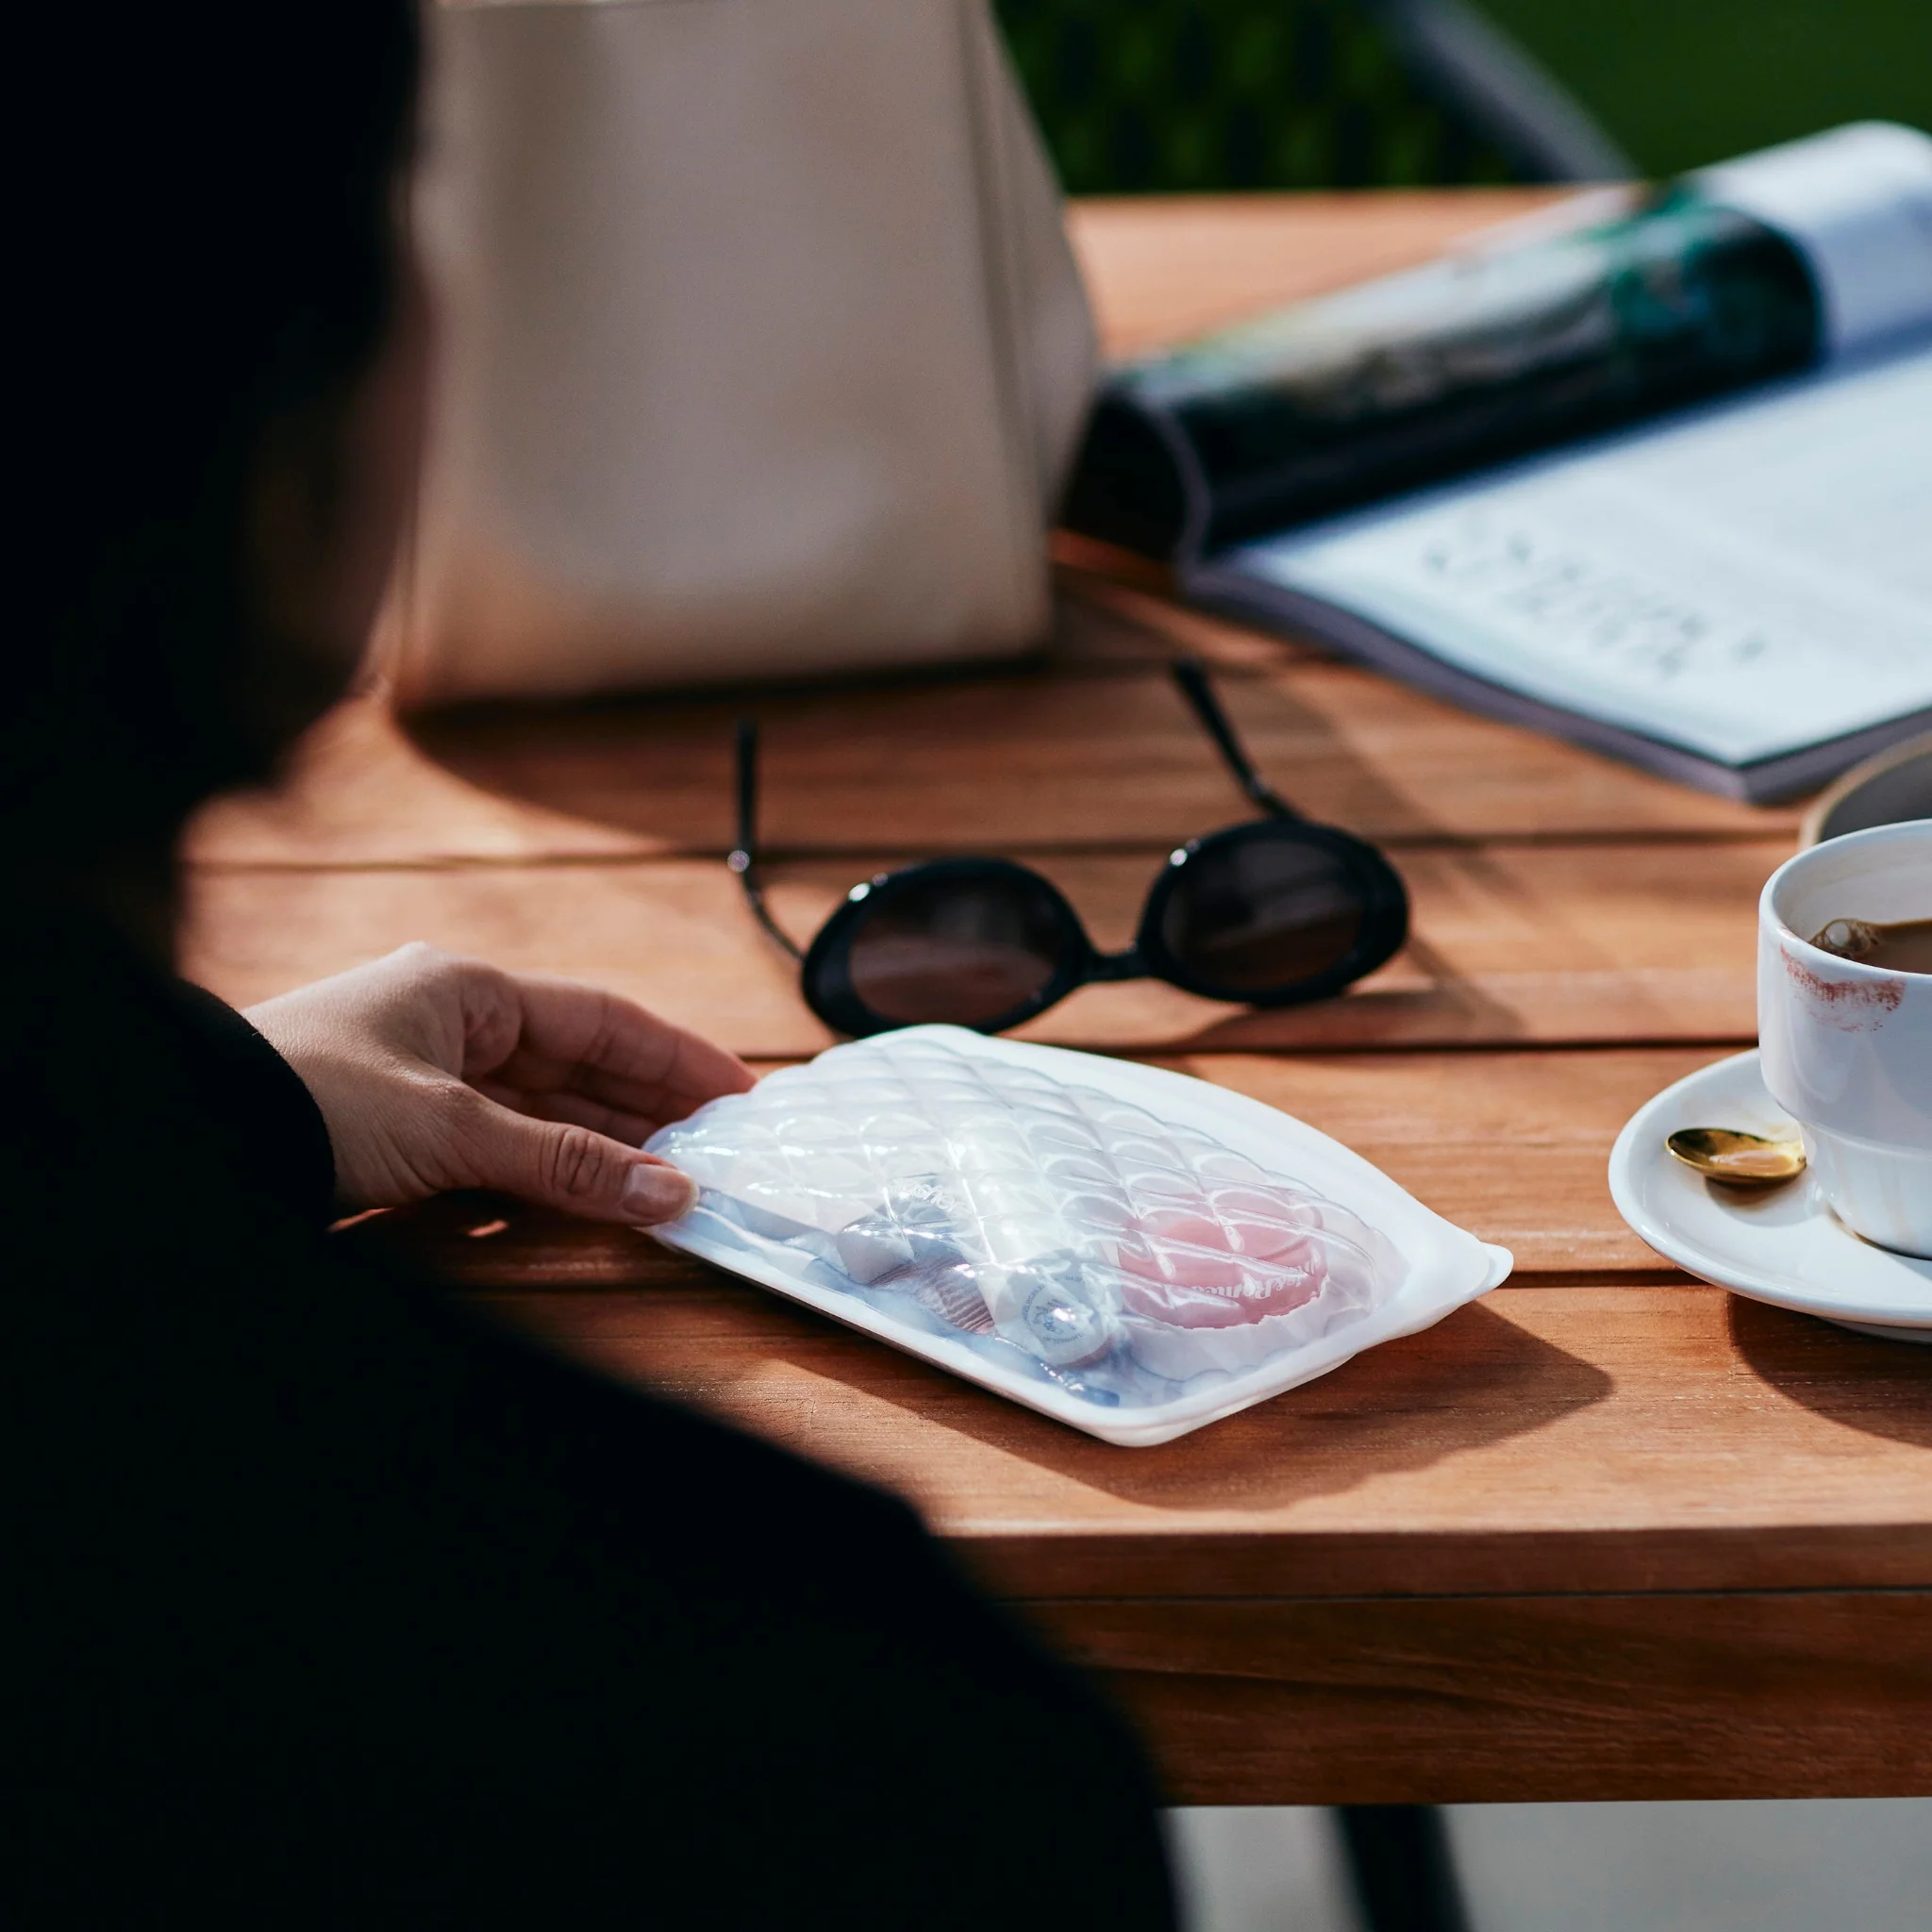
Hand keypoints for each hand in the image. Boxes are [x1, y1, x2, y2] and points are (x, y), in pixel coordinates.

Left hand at [244, 943, 752, 1223]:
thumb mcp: (453, 1129)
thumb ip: (567, 1164)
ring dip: (601, 1150)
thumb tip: (670, 1194)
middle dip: (648, 1111)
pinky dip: (545, 1176)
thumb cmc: (310, 1100)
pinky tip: (588, 1202)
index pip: (601, 1018)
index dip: (676, 1057)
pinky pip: (497, 1150)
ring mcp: (423, 1078)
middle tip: (718, 1150)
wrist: (191, 1135)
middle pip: (577, 1066)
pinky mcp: (398, 1132)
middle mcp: (451, 1024)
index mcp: (467, 990)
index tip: (739, 1093)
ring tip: (669, 1185)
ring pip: (539, 1113)